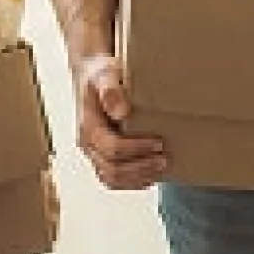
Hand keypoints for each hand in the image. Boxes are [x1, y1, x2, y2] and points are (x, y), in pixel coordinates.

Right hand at [74, 53, 166, 189]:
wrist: (91, 75)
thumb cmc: (100, 72)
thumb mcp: (104, 72)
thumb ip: (111, 90)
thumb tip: (122, 112)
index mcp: (88, 126)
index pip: (112, 148)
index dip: (136, 149)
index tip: (159, 143)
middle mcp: (87, 144)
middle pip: (112, 169)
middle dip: (141, 168)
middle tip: (165, 160)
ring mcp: (93, 152)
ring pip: (111, 179)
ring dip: (138, 178)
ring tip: (161, 169)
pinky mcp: (101, 156)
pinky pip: (113, 179)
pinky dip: (132, 182)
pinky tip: (150, 176)